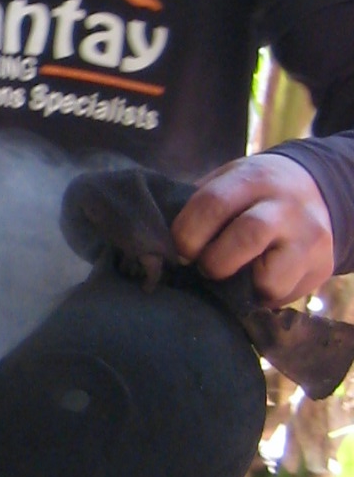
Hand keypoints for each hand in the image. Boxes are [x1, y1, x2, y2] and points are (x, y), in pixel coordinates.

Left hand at [173, 154, 334, 308]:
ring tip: (232, 279)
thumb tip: (156, 250)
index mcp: (252, 178)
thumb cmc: (249, 196)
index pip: (212, 203)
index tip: (179, 251)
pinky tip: (254, 284)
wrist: (314, 191)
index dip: (186, 234)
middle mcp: (285, 205)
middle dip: (213, 261)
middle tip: (202, 267)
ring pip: (269, 277)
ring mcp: (308, 237)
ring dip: (239, 287)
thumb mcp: (226, 185)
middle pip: (246, 236)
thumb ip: (197, 210)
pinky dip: (260, 298)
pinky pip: (283, 295)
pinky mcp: (319, 266)